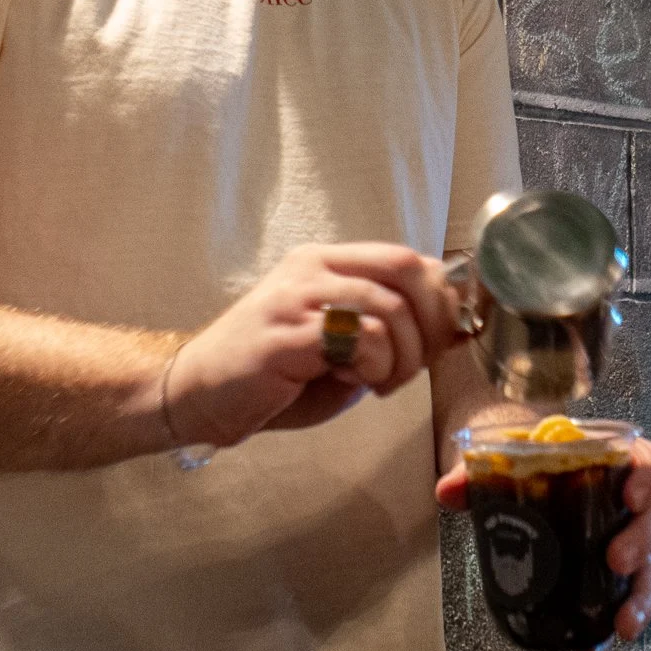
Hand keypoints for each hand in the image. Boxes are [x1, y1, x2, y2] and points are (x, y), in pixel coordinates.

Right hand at [164, 243, 462, 449]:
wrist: (198, 393)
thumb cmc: (274, 375)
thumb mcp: (339, 343)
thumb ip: (384, 328)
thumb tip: (451, 327)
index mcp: (325, 262)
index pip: (405, 257)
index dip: (440, 297)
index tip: (443, 338)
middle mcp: (311, 268)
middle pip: (405, 270)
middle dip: (431, 322)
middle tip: (417, 364)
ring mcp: (297, 297)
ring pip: (388, 309)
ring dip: (402, 357)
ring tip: (381, 382)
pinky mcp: (287, 333)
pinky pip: (359, 340)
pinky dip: (374, 368)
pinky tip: (355, 383)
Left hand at [435, 434, 650, 650]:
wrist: (513, 472)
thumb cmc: (522, 458)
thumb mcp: (499, 455)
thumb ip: (475, 470)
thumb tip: (449, 490)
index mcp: (608, 462)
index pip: (646, 462)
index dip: (649, 478)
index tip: (632, 496)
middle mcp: (622, 505)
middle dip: (642, 542)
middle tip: (616, 560)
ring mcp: (617, 543)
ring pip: (648, 569)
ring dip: (640, 599)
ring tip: (621, 625)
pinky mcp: (600, 580)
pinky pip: (614, 607)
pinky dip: (602, 636)